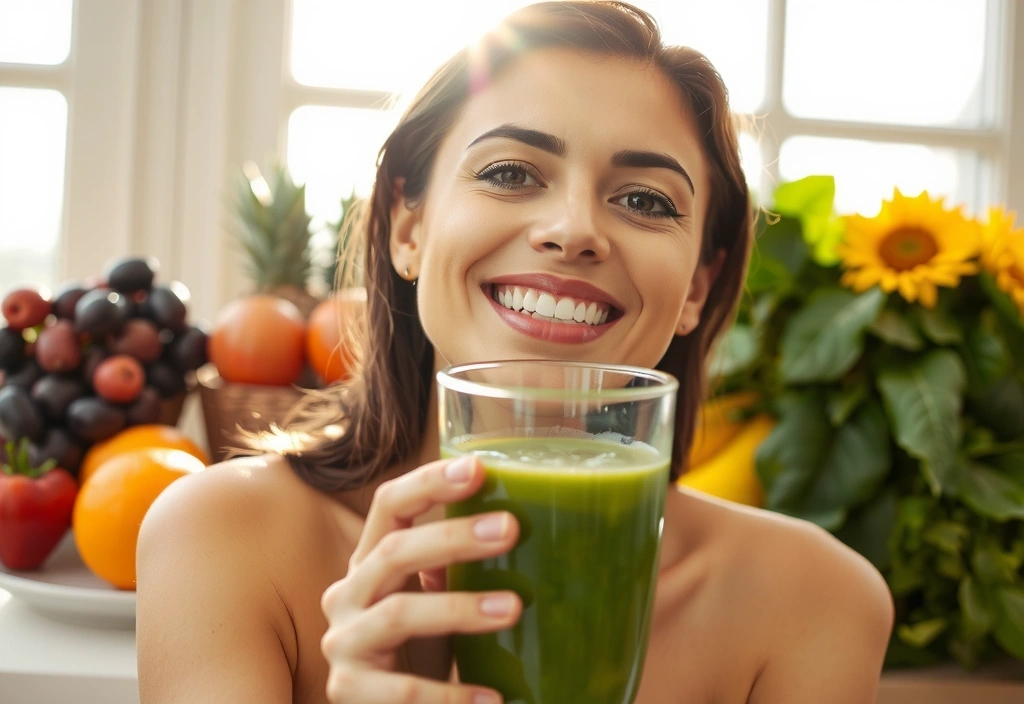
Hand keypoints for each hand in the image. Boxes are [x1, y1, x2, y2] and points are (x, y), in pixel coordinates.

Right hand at [321, 455, 521, 702]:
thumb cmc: (414, 648)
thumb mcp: (429, 601)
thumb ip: (452, 568)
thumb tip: (512, 525)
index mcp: (370, 561)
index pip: (390, 505)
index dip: (429, 482)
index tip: (478, 469)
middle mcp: (348, 594)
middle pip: (394, 552)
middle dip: (453, 537)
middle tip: (510, 529)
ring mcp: (344, 643)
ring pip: (398, 614)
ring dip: (459, 609)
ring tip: (513, 609)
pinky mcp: (349, 692)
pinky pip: (403, 691)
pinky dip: (450, 696)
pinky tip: (492, 699)